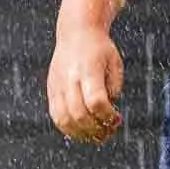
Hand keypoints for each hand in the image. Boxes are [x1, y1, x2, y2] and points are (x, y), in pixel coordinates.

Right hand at [48, 27, 124, 143]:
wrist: (76, 32)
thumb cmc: (100, 49)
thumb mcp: (115, 63)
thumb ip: (114, 88)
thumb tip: (107, 112)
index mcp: (89, 69)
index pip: (96, 101)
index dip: (107, 116)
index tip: (118, 118)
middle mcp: (70, 78)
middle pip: (79, 114)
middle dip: (96, 129)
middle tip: (109, 131)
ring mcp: (58, 85)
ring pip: (64, 119)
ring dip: (81, 134)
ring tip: (96, 135)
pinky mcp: (51, 90)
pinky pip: (56, 116)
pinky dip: (69, 129)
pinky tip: (83, 130)